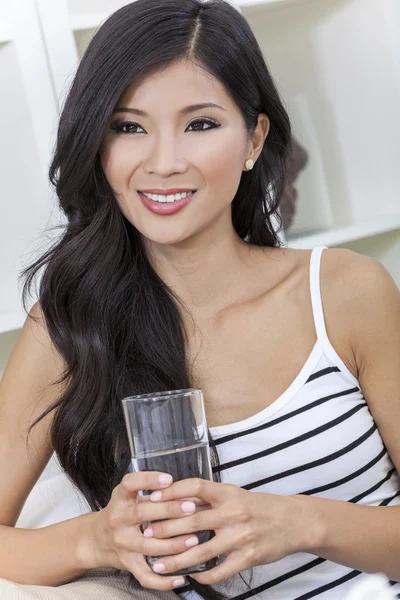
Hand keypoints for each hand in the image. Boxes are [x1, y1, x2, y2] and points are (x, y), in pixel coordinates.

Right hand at [90, 471, 204, 590]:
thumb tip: (187, 490)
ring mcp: (122, 542)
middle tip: (191, 507)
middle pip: (142, 513)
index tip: (168, 479)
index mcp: (120, 498)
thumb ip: (152, 492)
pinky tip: (180, 577)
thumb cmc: (121, 513)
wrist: (95, 539)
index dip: (148, 480)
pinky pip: (145, 575)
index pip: (130, 484)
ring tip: (193, 539)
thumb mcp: (129, 496)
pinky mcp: (127, 562)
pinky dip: (163, 580)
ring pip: (148, 545)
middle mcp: (119, 519)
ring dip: (173, 544)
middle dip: (169, 510)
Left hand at [142, 478, 309, 584]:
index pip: (195, 486)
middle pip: (192, 522)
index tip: (153, 498)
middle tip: (145, 537)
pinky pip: (220, 571)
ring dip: (176, 560)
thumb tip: (178, 497)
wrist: (293, 521)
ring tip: (158, 565)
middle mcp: (232, 512)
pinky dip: (204, 575)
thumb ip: (209, 497)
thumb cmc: (259, 505)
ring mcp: (240, 537)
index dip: (172, 492)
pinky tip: (192, 577)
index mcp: (228, 493)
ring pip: (201, 551)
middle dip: (165, 530)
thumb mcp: (235, 493)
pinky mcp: (248, 557)